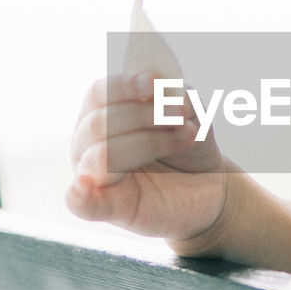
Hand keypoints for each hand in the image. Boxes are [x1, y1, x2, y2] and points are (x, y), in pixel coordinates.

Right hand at [66, 71, 226, 239]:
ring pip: (104, 155)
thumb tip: (161, 90)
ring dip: (149, 142)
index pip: (99, 93)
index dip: (124, 86)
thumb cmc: (190, 144)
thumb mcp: (190, 112)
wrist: (210, 186)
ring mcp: (94, 177)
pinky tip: (83, 186)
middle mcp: (89, 143)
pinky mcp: (108, 208)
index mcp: (101, 112)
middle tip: (181, 114)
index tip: (153, 82)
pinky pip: (81, 204)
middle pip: (100, 123)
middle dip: (146, 115)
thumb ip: (174, 96)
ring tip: (186, 137)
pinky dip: (80, 195)